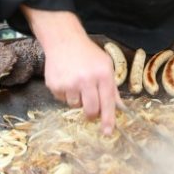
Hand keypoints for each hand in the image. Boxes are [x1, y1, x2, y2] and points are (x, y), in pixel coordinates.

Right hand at [22, 7, 120, 134]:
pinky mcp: (55, 85)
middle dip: (91, 113)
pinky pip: (62, 99)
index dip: (108, 119)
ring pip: (75, 105)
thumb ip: (112, 87)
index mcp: (102, 74)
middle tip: (90, 108)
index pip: (108, 102)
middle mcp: (86, 79)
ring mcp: (69, 83)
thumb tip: (119, 107)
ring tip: (76, 83)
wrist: (64, 41)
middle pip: (91, 110)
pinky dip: (65, 93)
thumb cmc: (87, 54)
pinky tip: (66, 79)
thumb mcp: (105, 65)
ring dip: (77, 99)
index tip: (108, 132)